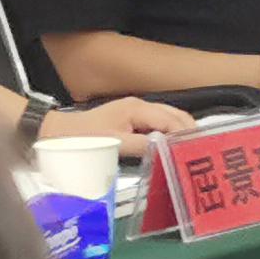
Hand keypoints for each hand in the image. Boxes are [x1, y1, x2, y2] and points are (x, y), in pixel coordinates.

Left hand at [44, 99, 197, 157]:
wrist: (56, 133)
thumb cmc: (82, 138)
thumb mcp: (112, 144)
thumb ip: (142, 146)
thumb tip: (168, 150)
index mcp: (137, 108)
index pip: (172, 121)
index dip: (187, 135)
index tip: (201, 151)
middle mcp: (140, 106)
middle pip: (175, 116)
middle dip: (189, 132)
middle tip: (203, 152)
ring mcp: (136, 111)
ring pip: (168, 119)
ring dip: (181, 133)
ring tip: (193, 152)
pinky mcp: (131, 120)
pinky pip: (158, 124)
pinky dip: (170, 134)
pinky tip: (174, 148)